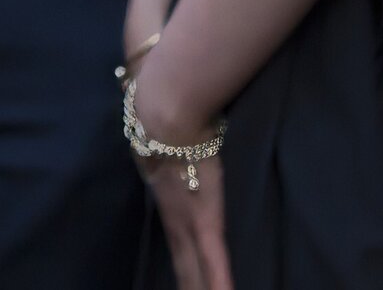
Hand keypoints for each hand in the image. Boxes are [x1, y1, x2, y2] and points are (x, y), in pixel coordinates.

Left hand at [130, 55, 232, 289]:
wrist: (163, 111)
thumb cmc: (166, 118)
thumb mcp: (166, 146)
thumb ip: (176, 155)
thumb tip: (183, 148)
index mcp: (169, 205)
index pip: (180, 252)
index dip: (184, 276)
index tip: (185, 288)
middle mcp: (175, 220)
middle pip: (184, 269)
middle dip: (189, 286)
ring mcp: (189, 223)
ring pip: (195, 271)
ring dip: (200, 288)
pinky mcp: (205, 221)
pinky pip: (214, 262)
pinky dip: (219, 282)